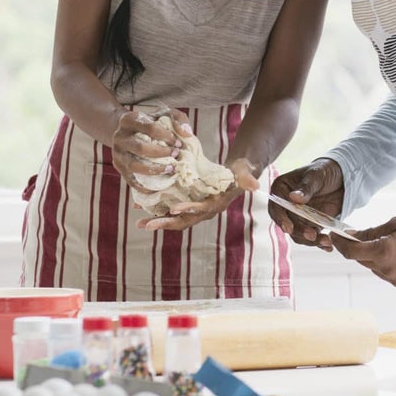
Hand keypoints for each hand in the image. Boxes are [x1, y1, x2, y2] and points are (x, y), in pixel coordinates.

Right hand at [111, 107, 192, 192]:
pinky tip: (158, 187)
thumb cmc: (152, 121)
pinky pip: (130, 180)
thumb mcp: (165, 113)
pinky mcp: (118, 166)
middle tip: (176, 155)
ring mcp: (117, 153)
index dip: (168, 137)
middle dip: (162, 154)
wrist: (129, 129)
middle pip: (141, 148)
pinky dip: (145, 186)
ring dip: (155, 170)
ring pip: (134, 166)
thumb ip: (179, 119)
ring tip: (170, 169)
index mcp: (129, 120)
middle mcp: (119, 136)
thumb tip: (186, 134)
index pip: (151, 128)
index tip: (178, 143)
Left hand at [138, 159, 260, 230]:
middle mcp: (205, 211)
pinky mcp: (189, 206)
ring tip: (140, 222)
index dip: (188, 210)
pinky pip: (172, 212)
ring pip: (175, 220)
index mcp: (217, 204)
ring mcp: (196, 210)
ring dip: (158, 221)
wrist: (237, 174)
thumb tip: (255, 185)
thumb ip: (247, 178)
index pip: (201, 209)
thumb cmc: (240, 171)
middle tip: (147, 224)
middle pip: (184, 220)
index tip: (173, 209)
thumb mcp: (244, 172)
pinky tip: (142, 207)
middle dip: (165, 223)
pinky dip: (158, 211)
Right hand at [268, 159, 344, 250]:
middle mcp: (286, 205)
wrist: (342, 177)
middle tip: (312, 235)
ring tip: (326, 241)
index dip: (281, 219)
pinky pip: (312, 236)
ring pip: (299, 233)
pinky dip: (320, 242)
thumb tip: (293, 198)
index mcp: (281, 189)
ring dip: (311, 240)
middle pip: (287, 223)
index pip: (276, 207)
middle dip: (299, 231)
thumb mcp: (316, 174)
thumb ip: (306, 187)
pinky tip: (328, 245)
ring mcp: (298, 216)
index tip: (289, 228)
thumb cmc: (325, 170)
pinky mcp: (311, 224)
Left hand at [332, 214, 395, 292]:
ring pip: (376, 269)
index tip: (336, 236)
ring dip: (377, 258)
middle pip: (363, 260)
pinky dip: (391, 266)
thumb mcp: (394, 223)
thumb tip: (351, 235)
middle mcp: (387, 270)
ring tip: (394, 246)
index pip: (351, 251)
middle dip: (361, 249)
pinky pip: (390, 276)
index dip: (340, 243)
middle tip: (365, 237)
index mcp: (383, 251)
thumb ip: (370, 232)